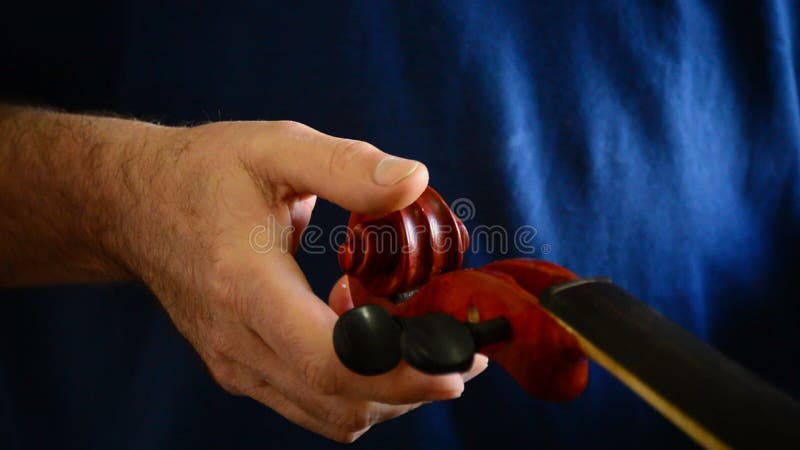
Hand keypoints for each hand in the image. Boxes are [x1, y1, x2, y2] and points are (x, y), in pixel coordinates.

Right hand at [113, 120, 487, 441]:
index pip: (330, 360)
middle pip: (340, 400)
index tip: (457, 359)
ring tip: (421, 347)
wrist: (133, 207)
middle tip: (461, 356)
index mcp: (245, 287)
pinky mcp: (238, 369)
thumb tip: (415, 181)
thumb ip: (345, 165)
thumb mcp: (274, 148)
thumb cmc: (202, 174)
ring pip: (329, 414)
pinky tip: (370, 342)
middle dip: (413, 387)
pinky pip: (309, 403)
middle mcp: (237, 342)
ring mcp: (234, 364)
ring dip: (388, 394)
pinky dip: (355, 389)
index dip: (403, 370)